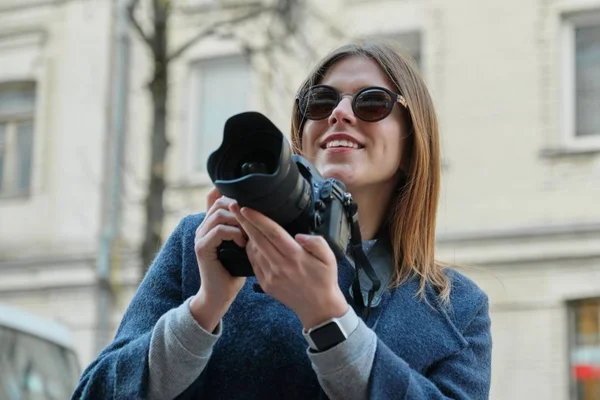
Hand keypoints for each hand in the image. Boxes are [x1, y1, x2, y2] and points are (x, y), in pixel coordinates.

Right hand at [190, 187, 246, 331]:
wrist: (220, 294)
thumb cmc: (234, 270)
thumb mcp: (241, 244)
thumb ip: (244, 228)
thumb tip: (260, 213)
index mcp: (210, 224)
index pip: (216, 197)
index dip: (230, 194)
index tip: (249, 201)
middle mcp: (202, 227)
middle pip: (219, 202)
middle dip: (239, 208)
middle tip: (253, 220)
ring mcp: (200, 236)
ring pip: (219, 214)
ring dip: (238, 221)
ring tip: (249, 232)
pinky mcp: (202, 247)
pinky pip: (219, 230)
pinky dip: (234, 234)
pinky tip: (243, 243)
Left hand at [230, 203, 347, 328]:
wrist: (318, 308)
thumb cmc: (324, 280)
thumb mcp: (329, 258)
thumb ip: (317, 242)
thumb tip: (299, 236)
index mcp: (295, 256)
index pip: (272, 232)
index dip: (257, 219)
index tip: (245, 208)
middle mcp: (280, 265)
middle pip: (257, 238)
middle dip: (244, 221)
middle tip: (233, 206)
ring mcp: (270, 276)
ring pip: (253, 250)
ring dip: (246, 235)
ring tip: (243, 222)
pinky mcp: (265, 284)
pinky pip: (254, 263)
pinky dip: (250, 250)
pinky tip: (251, 242)